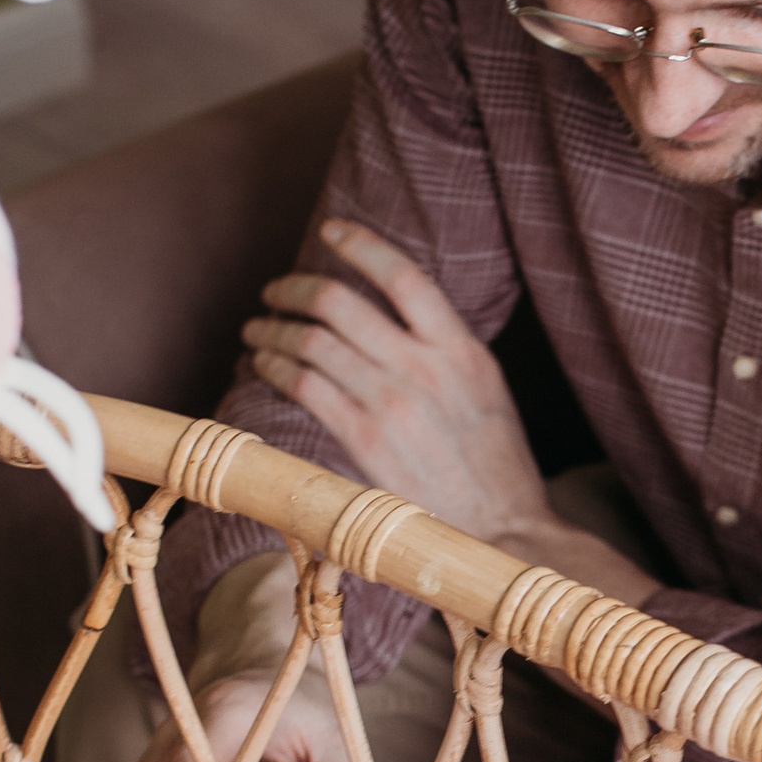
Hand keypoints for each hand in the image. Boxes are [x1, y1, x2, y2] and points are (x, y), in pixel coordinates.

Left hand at [242, 222, 553, 541]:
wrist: (504, 530)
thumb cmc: (496, 465)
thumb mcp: (485, 389)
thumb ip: (443, 350)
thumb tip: (393, 318)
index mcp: (462, 349)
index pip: (403, 275)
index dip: (361, 244)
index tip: (331, 231)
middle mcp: (425, 368)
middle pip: (340, 303)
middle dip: (295, 288)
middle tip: (275, 291)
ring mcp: (392, 404)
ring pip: (312, 342)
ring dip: (273, 329)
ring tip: (257, 329)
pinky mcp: (364, 441)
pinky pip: (305, 386)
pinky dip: (276, 367)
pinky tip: (265, 364)